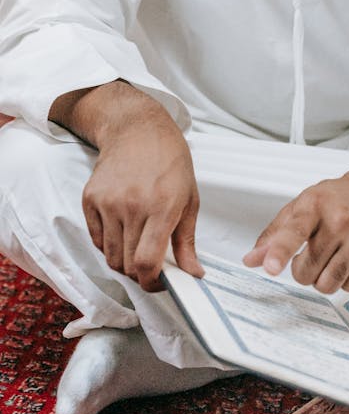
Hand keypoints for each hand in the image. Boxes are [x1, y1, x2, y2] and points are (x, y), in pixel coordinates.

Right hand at [50, 80, 202, 291]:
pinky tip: (123, 230)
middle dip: (140, 274)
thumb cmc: (170, 162)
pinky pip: (96, 239)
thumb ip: (187, 241)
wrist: (138, 130)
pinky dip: (108, 244)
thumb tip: (193, 274)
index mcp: (162, 206)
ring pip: (109, 256)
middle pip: (126, 264)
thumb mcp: (190, 199)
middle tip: (151, 265)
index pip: (146, 261)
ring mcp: (107, 202)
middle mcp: (132, 206)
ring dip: (123, 260)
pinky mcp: (90, 199)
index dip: (151, 283)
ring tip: (138, 244)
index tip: (159, 284)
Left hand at [243, 167, 348, 294]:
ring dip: (322, 280)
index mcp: (315, 205)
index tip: (271, 266)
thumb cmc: (337, 198)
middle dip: (302, 271)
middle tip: (310, 254)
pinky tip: (346, 261)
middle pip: (307, 271)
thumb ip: (274, 234)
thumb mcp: (301, 206)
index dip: (280, 252)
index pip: (294, 231)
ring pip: (328, 284)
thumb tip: (252, 260)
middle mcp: (340, 220)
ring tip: (328, 259)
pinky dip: (344, 281)